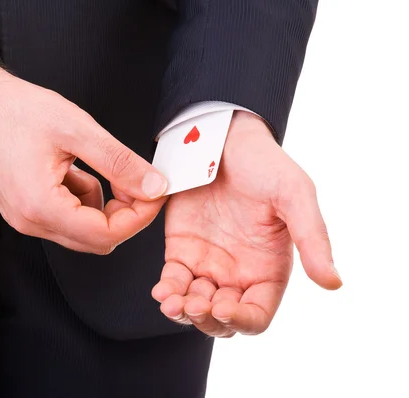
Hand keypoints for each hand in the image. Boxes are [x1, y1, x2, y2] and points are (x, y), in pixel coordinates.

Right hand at [0, 58, 167, 253]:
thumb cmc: (17, 111)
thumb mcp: (78, 130)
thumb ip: (120, 163)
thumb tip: (155, 187)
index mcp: (41, 206)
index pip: (105, 235)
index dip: (139, 217)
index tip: (154, 192)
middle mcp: (30, 221)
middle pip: (96, 240)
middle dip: (123, 213)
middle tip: (132, 179)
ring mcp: (25, 219)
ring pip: (83, 231)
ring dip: (101, 204)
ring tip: (89, 165)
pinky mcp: (25, 211)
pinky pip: (67, 218)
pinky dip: (82, 198)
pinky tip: (71, 169)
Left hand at [151, 112, 341, 336]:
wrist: (223, 138)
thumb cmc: (265, 165)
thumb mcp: (295, 195)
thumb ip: (313, 239)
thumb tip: (333, 282)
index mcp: (269, 268)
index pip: (257, 314)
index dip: (242, 320)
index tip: (224, 308)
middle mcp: (238, 272)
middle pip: (222, 318)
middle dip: (207, 319)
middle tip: (194, 305)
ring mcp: (208, 263)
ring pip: (194, 306)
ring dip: (182, 312)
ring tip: (171, 302)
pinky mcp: (181, 250)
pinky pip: (173, 281)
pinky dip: (166, 291)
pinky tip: (161, 290)